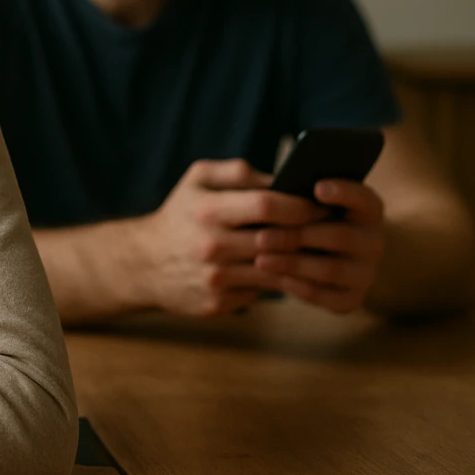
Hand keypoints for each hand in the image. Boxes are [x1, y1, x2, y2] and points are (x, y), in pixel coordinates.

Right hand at [133, 159, 323, 316]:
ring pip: (275, 271)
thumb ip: (237, 172)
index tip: (320, 205)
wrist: (142, 264)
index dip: (299, 205)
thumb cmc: (179, 215)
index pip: (267, 206)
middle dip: (308, 234)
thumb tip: (280, 179)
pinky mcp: (217, 303)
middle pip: (277, 240)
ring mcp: (214, 278)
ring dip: (301, 262)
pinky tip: (293, 273)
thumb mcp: (196, 180)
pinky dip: (278, 282)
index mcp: (208, 210)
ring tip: (320, 251)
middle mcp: (211, 246)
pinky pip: (261, 292)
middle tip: (331, 229)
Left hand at [253, 179, 385, 313]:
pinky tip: (273, 277)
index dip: (344, 192)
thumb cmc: (306, 222)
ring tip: (260, 260)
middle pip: (340, 237)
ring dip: (292, 264)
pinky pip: (325, 296)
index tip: (317, 188)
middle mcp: (373, 242)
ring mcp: (365, 273)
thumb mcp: (306, 205)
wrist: (317, 260)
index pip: (364, 199)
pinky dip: (296, 286)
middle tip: (261, 238)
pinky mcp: (352, 299)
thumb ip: (297, 197)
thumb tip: (272, 190)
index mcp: (367, 211)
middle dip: (297, 236)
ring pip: (330, 269)